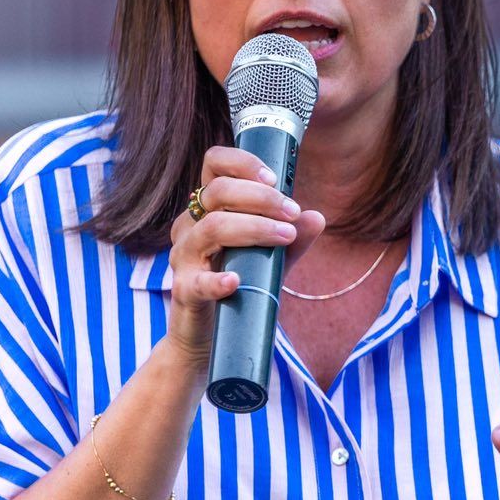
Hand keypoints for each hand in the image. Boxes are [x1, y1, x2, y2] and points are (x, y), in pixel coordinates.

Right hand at [162, 146, 327, 363]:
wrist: (210, 335)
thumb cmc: (240, 285)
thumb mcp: (271, 258)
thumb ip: (293, 238)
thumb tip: (316, 218)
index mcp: (208, 209)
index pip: (214, 165)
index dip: (242, 163)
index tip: (274, 178)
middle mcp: (190, 226)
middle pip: (217, 192)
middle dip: (261, 197)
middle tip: (292, 212)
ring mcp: (183, 257)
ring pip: (211, 227)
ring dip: (254, 228)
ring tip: (285, 236)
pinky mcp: (184, 291)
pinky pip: (197, 281)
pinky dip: (217, 280)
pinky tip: (235, 281)